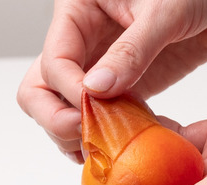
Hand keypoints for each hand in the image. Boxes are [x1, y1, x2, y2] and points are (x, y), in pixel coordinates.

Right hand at [17, 0, 206, 162]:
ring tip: (110, 148)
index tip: (91, 110)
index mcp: (78, 10)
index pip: (54, 61)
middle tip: (86, 136)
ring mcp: (101, 67)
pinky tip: (132, 145)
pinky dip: (111, 137)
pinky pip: (104, 119)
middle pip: (41, 90)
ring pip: (67, 110)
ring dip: (81, 136)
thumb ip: (131, 51)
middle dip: (57, 119)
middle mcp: (82, 41)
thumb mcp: (165, 12)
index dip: (68, 91)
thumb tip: (94, 90)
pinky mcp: (126, 88)